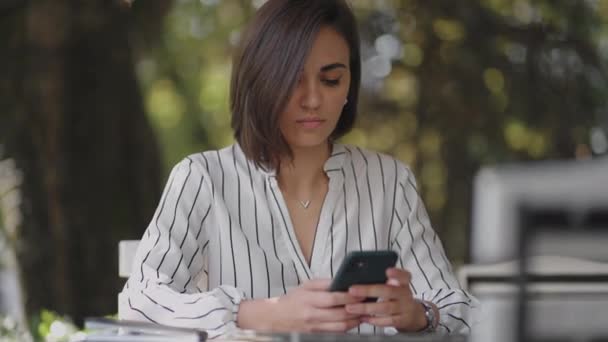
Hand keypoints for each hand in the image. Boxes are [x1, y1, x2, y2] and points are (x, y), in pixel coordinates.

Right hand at [238, 279, 363, 332]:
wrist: (275, 319)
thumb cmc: (291, 300)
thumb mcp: (305, 286)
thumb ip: (324, 283)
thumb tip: (342, 281)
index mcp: (309, 300)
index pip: (333, 299)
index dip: (349, 297)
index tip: (362, 292)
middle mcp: (312, 315)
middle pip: (340, 314)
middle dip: (357, 309)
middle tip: (369, 302)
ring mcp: (315, 328)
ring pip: (341, 326)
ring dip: (356, 320)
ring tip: (366, 312)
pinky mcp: (317, 335)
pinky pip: (337, 332)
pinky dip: (349, 327)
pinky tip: (356, 320)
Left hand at [344, 268, 429, 331]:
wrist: (413, 314)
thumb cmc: (397, 295)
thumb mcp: (395, 285)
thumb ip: (382, 279)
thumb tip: (359, 275)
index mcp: (403, 282)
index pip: (404, 275)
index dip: (396, 273)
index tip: (387, 270)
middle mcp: (405, 294)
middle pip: (387, 291)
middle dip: (368, 291)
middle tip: (352, 290)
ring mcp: (404, 308)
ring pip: (385, 308)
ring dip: (366, 308)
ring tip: (351, 307)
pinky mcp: (402, 320)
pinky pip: (387, 321)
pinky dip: (374, 320)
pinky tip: (362, 317)